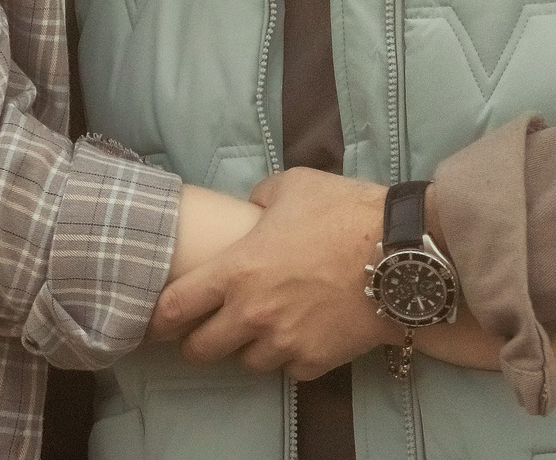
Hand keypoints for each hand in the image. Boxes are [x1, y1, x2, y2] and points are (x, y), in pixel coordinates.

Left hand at [153, 168, 389, 377]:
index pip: (176, 307)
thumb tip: (252, 207)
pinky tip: (305, 334)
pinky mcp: (315, 361)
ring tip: (266, 329)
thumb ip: (260, 198)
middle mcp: (252, 314)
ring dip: (249, 348)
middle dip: (198, 343)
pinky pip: (290, 369)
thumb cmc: (343, 212)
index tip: (155, 322)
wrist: (400, 252)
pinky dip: (293, 356)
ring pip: (246, 363)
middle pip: (200, 350)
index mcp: (237, 270)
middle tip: (206, 332)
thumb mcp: (294, 186)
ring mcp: (284, 342)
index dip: (158, 318)